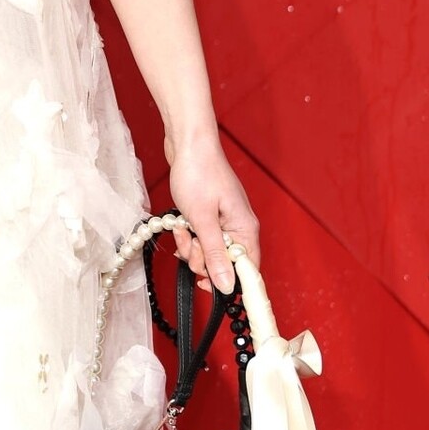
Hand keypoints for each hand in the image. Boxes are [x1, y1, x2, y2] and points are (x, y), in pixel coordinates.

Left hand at [165, 130, 260, 294]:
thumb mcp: (202, 219)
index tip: (205, 284)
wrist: (187, 143)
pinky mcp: (211, 215)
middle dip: (201, 258)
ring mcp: (225, 220)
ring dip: (191, 245)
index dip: (228, 282)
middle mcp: (239, 227)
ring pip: (209, 251)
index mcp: (245, 229)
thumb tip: (226, 286)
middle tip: (189, 240)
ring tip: (182, 225)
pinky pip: (201, 237)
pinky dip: (188, 234)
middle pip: (225, 263)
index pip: (247, 270)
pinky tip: (180, 222)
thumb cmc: (198, 173)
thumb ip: (214, 254)